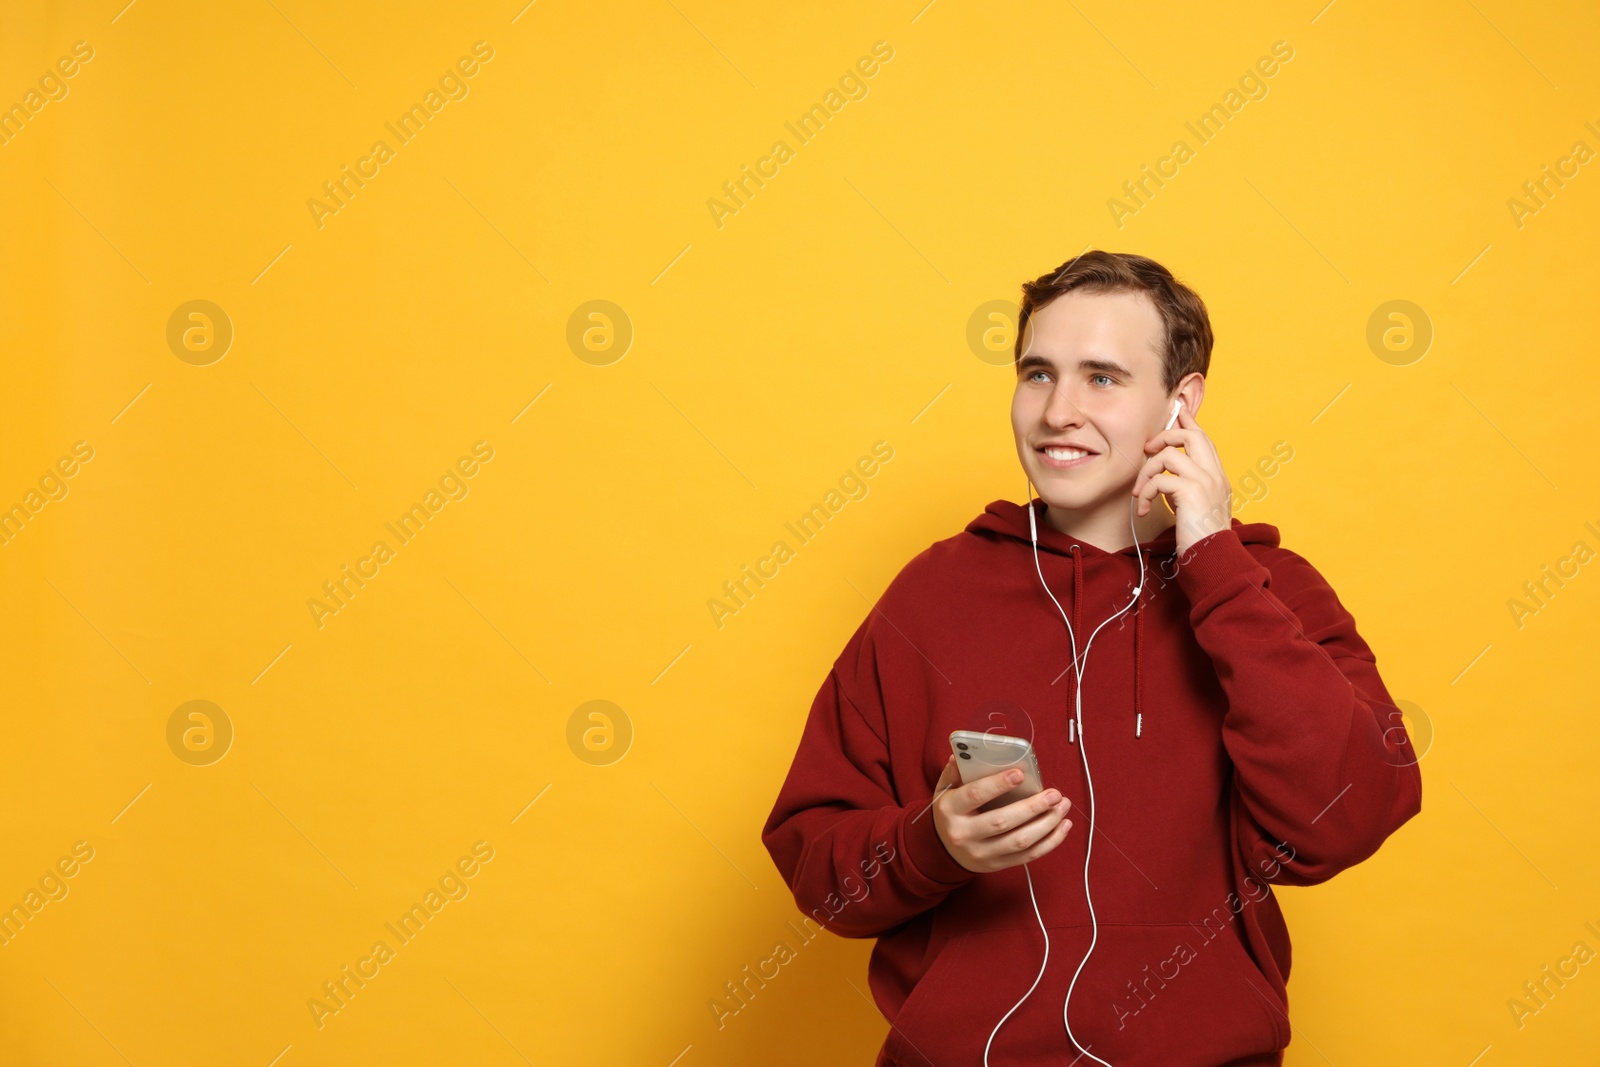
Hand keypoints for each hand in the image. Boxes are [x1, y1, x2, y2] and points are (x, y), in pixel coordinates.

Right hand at [932, 754, 1072, 872]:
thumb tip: (963, 754)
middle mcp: (964, 834)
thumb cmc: (950, 813)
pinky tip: (1062, 826)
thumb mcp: (945, 790)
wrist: (943, 851)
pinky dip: (1049, 842)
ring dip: (1047, 824)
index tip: (1020, 773)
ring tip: (1062, 806)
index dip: (998, 784)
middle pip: (1002, 821)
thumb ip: (955, 772)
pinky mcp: (996, 864)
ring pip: (1020, 841)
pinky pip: (1028, 856)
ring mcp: (981, 853)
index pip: (975, 795)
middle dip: (1033, 807)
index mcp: (950, 810)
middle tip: (1055, 794)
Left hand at [1131, 403, 1232, 556]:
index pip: (1205, 440)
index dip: (1189, 423)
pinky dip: (1145, 492)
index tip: (1177, 411)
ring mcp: (1206, 481)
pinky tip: (1142, 508)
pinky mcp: (1192, 491)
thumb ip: (1186, 489)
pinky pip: (1160, 479)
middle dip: (1165, 435)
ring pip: (1170, 454)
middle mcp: (1216, 475)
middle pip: (1191, 435)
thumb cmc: (1201, 539)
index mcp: (1218, 477)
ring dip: (1147, 471)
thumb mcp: (1196, 508)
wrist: (1213, 559)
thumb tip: (1166, 480)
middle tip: (1148, 450)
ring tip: (1139, 493)